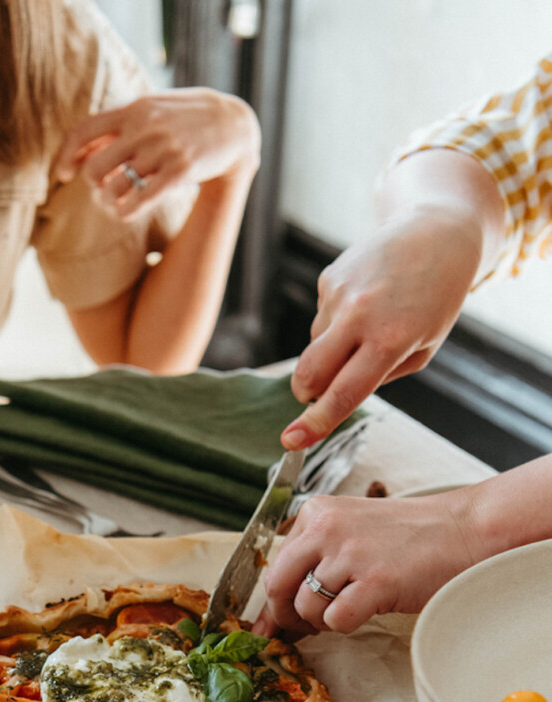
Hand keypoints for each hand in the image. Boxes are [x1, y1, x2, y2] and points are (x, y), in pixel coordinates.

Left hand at [54, 88, 259, 219]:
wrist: (233, 125)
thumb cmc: (185, 121)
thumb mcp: (151, 112)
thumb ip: (118, 129)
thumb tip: (81, 153)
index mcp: (134, 109)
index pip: (83, 131)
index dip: (66, 155)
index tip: (63, 174)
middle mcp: (145, 127)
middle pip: (95, 168)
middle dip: (92, 186)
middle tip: (102, 191)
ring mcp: (163, 149)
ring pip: (115, 188)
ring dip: (108, 203)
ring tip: (115, 203)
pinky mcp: (180, 171)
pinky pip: (139, 202)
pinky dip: (125, 213)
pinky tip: (127, 213)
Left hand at [256, 490, 484, 636]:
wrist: (463, 530)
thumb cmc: (408, 537)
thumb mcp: (350, 532)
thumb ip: (312, 560)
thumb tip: (271, 615)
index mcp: (316, 513)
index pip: (276, 565)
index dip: (277, 599)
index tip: (280, 620)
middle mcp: (326, 528)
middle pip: (279, 586)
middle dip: (287, 616)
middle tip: (305, 628)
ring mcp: (350, 553)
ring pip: (306, 607)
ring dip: (323, 621)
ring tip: (350, 608)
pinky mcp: (375, 580)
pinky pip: (336, 620)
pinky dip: (346, 625)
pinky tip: (366, 610)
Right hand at [280, 210, 482, 449]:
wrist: (436, 233)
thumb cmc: (436, 300)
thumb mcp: (424, 348)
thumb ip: (381, 376)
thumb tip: (334, 392)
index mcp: (390, 340)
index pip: (343, 392)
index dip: (315, 423)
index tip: (290, 441)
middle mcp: (359, 316)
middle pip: (308, 373)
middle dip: (307, 393)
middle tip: (318, 395)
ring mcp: (339, 294)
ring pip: (315, 347)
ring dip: (332, 351)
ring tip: (368, 325)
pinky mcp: (328, 279)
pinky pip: (321, 320)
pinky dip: (337, 323)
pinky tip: (364, 303)